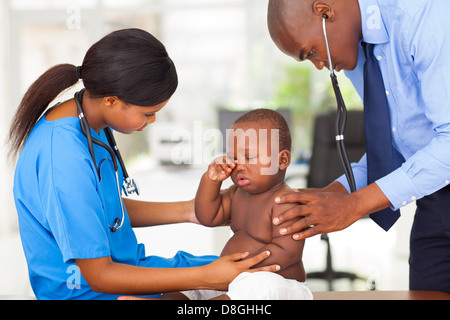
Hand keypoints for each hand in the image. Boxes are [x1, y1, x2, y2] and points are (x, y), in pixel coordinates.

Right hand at [203, 251, 279, 290]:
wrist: (207, 278)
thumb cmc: (216, 266)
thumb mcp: (227, 258)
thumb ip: (238, 255)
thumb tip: (248, 254)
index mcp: (239, 267)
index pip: (253, 260)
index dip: (262, 256)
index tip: (269, 252)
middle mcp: (241, 275)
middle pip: (258, 272)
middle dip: (269, 269)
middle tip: (278, 266)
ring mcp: (240, 282)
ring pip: (255, 278)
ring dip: (264, 276)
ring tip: (273, 273)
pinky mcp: (237, 286)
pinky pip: (248, 282)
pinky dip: (255, 280)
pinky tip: (260, 279)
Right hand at [207, 156, 236, 181]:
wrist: (214, 178)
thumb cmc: (222, 174)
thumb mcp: (227, 173)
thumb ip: (230, 169)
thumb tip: (234, 165)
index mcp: (226, 160)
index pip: (230, 158)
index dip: (233, 160)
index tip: (236, 162)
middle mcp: (221, 159)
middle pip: (225, 158)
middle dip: (229, 162)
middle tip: (233, 165)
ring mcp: (216, 161)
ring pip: (220, 161)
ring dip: (225, 166)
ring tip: (229, 170)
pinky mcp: (212, 164)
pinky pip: (216, 164)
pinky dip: (220, 168)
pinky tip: (223, 172)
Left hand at [273, 183, 389, 239]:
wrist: (353, 206)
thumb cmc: (336, 199)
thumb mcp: (322, 194)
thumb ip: (307, 194)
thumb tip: (293, 190)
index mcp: (315, 197)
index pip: (297, 196)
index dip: (286, 198)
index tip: (275, 200)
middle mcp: (316, 206)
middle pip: (297, 210)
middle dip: (284, 216)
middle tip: (274, 221)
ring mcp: (321, 217)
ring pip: (303, 223)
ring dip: (291, 228)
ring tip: (281, 232)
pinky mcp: (326, 226)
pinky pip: (312, 231)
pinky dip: (303, 235)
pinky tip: (295, 237)